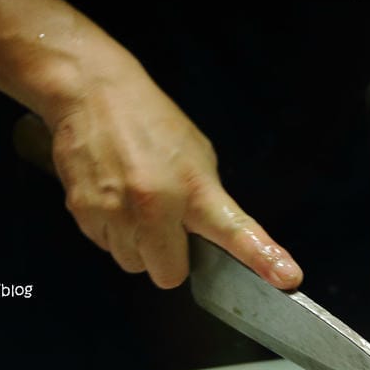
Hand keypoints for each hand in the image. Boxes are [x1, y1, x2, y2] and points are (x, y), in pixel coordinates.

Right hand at [46, 66, 302, 289]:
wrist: (90, 92)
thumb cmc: (150, 121)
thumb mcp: (196, 155)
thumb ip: (205, 202)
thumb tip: (206, 238)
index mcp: (194, 189)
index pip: (234, 231)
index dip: (261, 257)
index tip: (287, 278)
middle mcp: (154, 207)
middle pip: (167, 276)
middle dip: (168, 260)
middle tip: (166, 228)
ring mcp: (114, 214)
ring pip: (133, 264)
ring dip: (138, 246)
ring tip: (135, 205)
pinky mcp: (82, 215)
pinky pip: (105, 247)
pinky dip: (112, 232)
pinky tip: (113, 198)